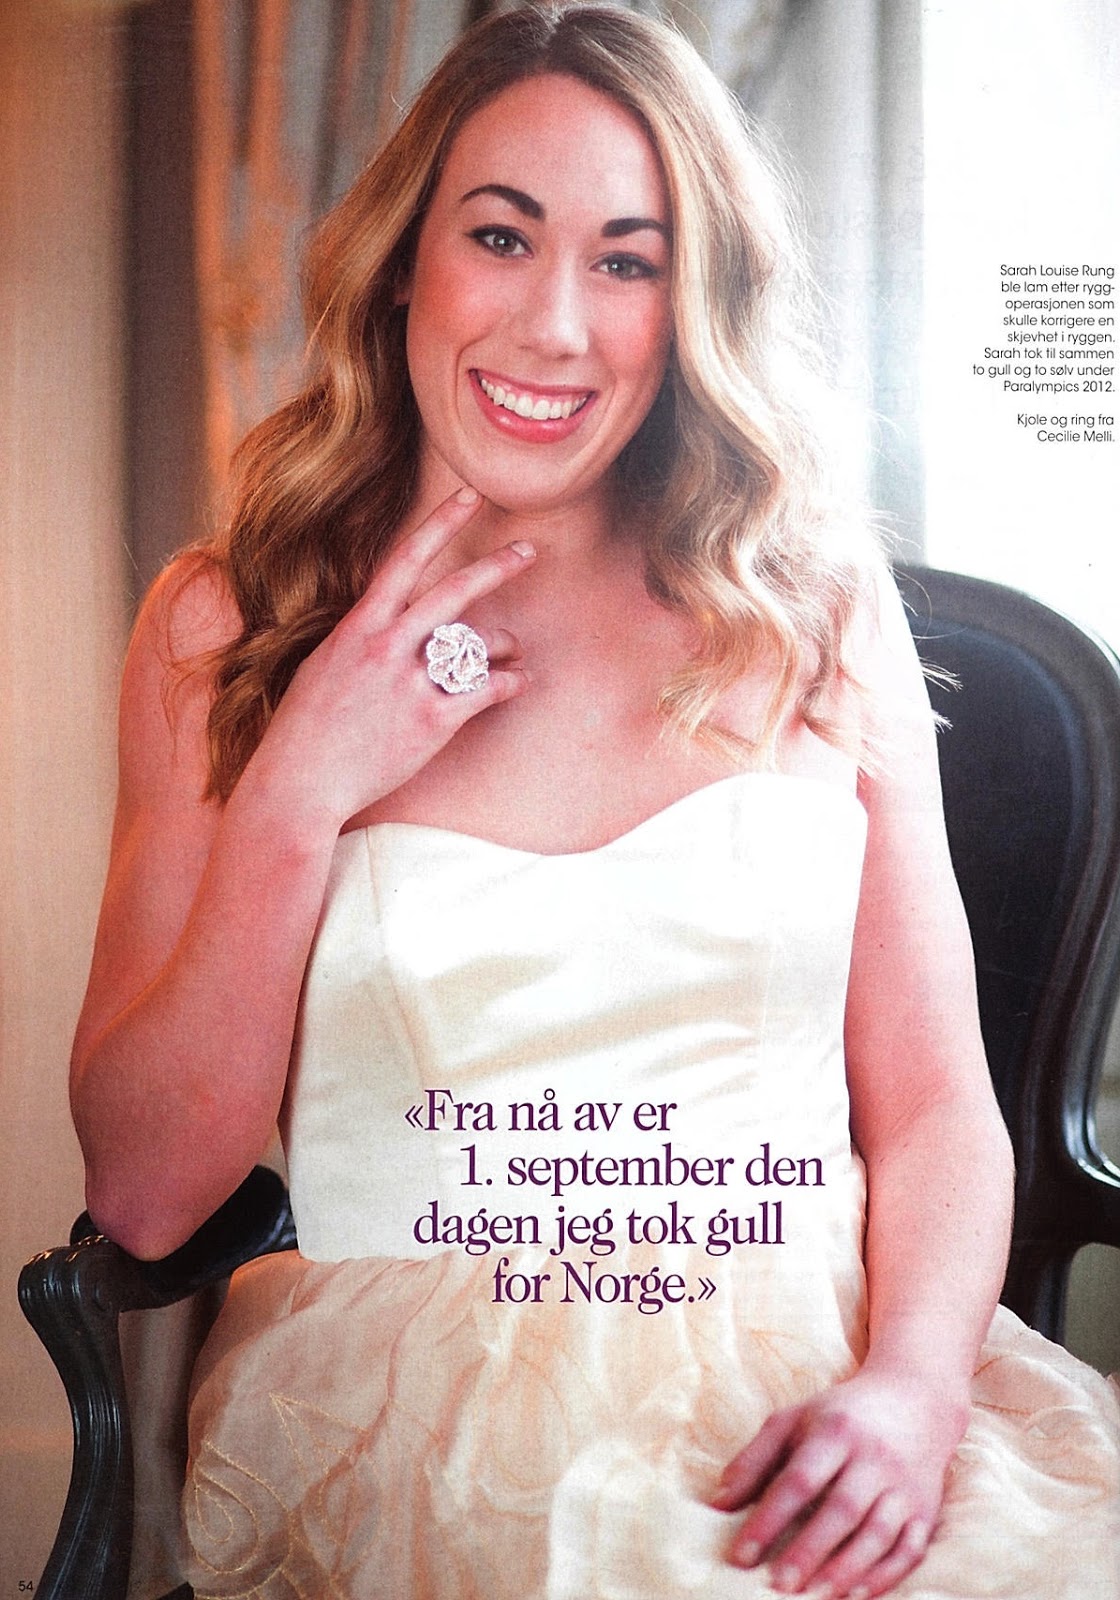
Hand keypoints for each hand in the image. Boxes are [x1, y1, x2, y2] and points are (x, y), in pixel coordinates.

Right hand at [247, 485, 533, 828]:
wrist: (300, 782)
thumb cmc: (304, 729)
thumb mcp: (323, 666)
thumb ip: (359, 640)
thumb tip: (384, 623)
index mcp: (358, 627)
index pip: (405, 559)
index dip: (441, 523)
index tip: (469, 497)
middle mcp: (386, 646)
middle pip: (454, 591)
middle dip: (497, 566)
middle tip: (528, 551)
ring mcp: (409, 683)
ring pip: (476, 644)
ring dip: (505, 641)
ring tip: (516, 646)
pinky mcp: (430, 721)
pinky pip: (483, 690)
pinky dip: (507, 683)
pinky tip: (518, 681)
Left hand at [712, 1370, 967, 1597]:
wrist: (916, 1399)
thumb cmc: (841, 1414)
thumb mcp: (794, 1419)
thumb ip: (755, 1458)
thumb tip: (718, 1503)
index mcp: (835, 1431)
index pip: (799, 1479)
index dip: (769, 1518)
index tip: (741, 1555)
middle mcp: (873, 1458)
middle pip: (840, 1509)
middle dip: (808, 1550)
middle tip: (777, 1586)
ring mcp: (904, 1486)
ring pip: (877, 1533)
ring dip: (846, 1569)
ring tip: (814, 1597)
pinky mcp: (926, 1510)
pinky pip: (910, 1548)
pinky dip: (887, 1575)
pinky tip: (859, 1595)